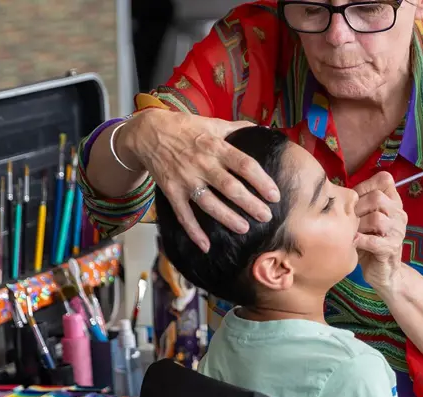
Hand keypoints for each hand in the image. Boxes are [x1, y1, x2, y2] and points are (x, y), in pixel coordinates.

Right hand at [121, 109, 280, 250]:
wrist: (148, 132)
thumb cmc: (185, 128)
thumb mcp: (212, 123)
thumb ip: (237, 128)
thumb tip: (263, 129)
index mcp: (216, 147)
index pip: (244, 164)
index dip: (261, 181)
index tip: (274, 195)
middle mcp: (202, 164)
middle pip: (230, 187)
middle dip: (249, 203)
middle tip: (266, 217)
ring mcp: (186, 179)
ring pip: (209, 203)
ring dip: (226, 218)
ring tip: (244, 228)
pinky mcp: (171, 191)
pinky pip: (183, 214)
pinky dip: (193, 231)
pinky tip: (205, 246)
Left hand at [353, 172, 407, 292]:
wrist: (382, 272)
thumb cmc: (368, 242)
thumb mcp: (363, 219)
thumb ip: (358, 204)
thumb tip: (337, 192)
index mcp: (393, 203)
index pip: (384, 180)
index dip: (365, 185)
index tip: (352, 198)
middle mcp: (399, 214)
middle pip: (377, 197)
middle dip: (357, 208)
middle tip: (348, 219)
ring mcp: (398, 231)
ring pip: (376, 218)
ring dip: (358, 225)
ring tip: (351, 232)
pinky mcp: (392, 248)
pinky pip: (374, 241)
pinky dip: (360, 241)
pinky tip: (353, 243)